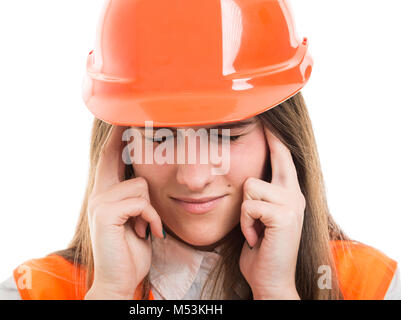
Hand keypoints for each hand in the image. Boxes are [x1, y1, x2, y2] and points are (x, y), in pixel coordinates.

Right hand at [85, 125, 163, 299]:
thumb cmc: (131, 249)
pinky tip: (150, 232)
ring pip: (140, 185)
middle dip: (122, 138)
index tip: (123, 118)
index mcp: (104, 194)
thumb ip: (135, 199)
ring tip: (147, 226)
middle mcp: (97, 194)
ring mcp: (99, 202)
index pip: (108, 157)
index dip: (115, 137)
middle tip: (133, 123)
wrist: (119, 279)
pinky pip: (141, 202)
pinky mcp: (105, 214)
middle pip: (112, 156)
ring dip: (151, 208)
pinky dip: (152, 219)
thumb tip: (143, 179)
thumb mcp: (134, 219)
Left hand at [239, 126, 304, 299]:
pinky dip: (246, 225)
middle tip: (261, 138)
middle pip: (271, 161)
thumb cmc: (261, 248)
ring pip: (249, 186)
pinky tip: (255, 238)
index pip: (283, 158)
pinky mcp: (284, 215)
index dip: (276, 139)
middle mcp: (295, 194)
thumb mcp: (261, 218)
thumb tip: (245, 180)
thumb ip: (260, 197)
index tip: (269, 120)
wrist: (270, 279)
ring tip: (254, 230)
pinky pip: (248, 206)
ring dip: (244, 213)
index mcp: (290, 193)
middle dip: (265, 154)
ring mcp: (292, 203)